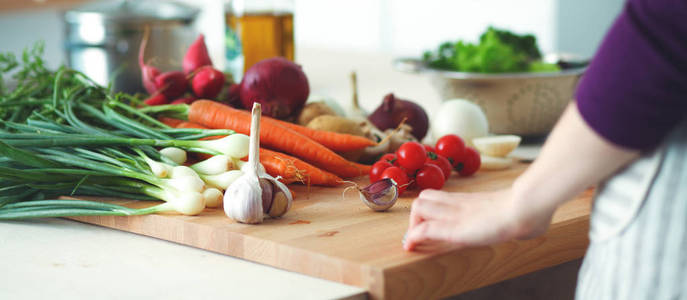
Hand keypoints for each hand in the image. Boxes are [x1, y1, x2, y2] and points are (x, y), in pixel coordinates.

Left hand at [403, 188, 552, 251]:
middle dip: (417, 215)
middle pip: (424, 198)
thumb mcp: (525, 218)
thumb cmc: (534, 213)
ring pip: (418, 208)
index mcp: (474, 202)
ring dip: (413, 224)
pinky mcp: (453, 228)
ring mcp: (456, 214)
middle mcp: (460, 205)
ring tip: (415, 240)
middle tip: (419, 232)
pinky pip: (424, 229)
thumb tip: (539, 227)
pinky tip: (411, 246)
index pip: (440, 197)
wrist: (530, 207)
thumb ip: (525, 222)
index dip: (429, 209)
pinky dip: (413, 238)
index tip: (425, 226)